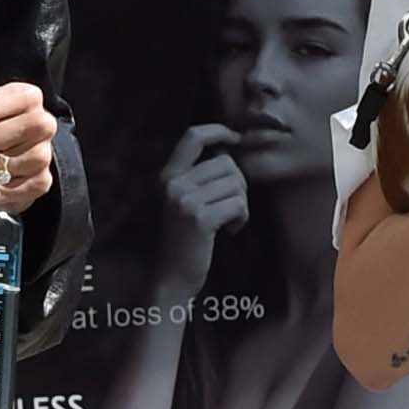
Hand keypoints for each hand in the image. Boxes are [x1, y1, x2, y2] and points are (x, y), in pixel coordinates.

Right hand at [156, 122, 248, 291]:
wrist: (171, 277)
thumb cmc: (185, 239)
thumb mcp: (182, 201)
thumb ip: (197, 176)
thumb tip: (229, 149)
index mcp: (167, 176)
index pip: (193, 136)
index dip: (218, 130)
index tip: (235, 138)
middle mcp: (172, 184)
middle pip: (226, 162)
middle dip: (238, 184)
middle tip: (230, 207)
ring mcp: (184, 201)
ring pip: (236, 183)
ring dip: (241, 204)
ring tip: (227, 221)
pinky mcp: (199, 219)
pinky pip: (238, 203)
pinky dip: (242, 218)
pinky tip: (230, 231)